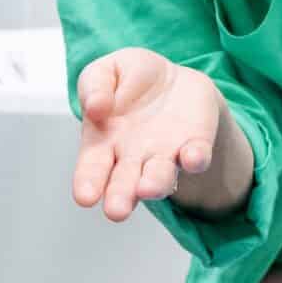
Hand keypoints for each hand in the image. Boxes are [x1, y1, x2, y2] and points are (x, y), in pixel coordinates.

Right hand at [71, 48, 229, 221]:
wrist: (173, 80)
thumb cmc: (129, 81)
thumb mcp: (105, 71)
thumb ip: (94, 85)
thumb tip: (95, 106)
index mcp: (103, 143)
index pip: (92, 168)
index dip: (88, 182)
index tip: (85, 197)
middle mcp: (133, 159)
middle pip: (124, 183)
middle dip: (120, 196)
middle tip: (116, 210)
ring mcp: (165, 155)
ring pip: (160, 176)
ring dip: (155, 184)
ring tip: (149, 189)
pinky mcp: (195, 145)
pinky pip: (196, 156)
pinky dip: (195, 159)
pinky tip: (193, 159)